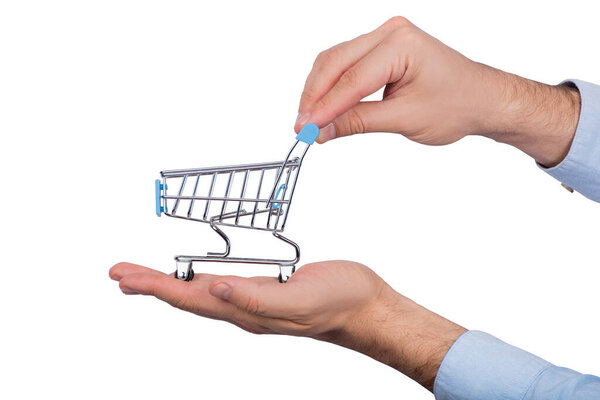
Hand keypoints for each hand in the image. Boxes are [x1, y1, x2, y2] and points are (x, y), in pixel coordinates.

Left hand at [109, 260, 465, 390]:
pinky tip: (195, 276)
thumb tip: (215, 289)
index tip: (124, 277)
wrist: (364, 305)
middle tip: (119, 273)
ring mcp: (253, 299)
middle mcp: (243, 308)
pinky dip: (198, 278)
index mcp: (246, 311)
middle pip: (186, 296)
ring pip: (200, 291)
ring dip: (168, 282)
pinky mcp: (265, 287)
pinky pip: (222, 283)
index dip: (155, 286)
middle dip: (150, 284)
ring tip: (143, 278)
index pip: (190, 298)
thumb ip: (256, 299)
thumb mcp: (298, 301)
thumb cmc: (338, 301)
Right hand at [296, 17, 579, 166]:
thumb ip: (358, 122)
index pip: (351, 79)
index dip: (324, 107)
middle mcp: (391, 32)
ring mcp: (386, 36)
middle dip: (315, 97)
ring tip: (309, 120)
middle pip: (335, 62)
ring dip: (319, 90)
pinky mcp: (382, 47)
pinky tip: (324, 106)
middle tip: (301, 127)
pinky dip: (332, 85)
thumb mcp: (405, 119)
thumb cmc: (457, 105)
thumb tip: (321, 130)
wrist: (481, 99)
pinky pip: (347, 62)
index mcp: (402, 45)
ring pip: (336, 61)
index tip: (304, 129)